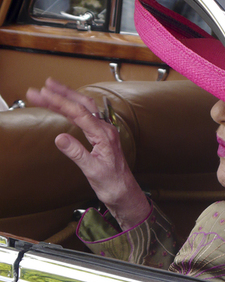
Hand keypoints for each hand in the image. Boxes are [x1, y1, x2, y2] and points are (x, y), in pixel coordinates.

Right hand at [26, 78, 150, 229]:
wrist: (125, 194)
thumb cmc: (113, 185)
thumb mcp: (92, 171)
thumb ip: (76, 153)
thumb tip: (60, 138)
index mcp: (104, 135)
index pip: (79, 113)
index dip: (60, 102)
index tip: (44, 94)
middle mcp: (105, 130)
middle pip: (82, 104)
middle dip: (62, 93)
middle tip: (42, 87)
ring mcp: (104, 132)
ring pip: (84, 108)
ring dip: (67, 98)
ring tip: (49, 90)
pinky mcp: (101, 137)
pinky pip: (86, 117)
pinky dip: (72, 109)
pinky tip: (64, 107)